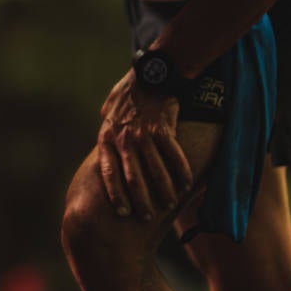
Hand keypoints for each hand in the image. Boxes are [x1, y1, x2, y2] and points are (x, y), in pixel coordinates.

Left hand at [98, 70, 192, 220]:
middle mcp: (124, 138)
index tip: (122, 213)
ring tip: (169, 204)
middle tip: (147, 217)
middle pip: (132, 177)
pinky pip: (174, 156)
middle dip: (140, 201)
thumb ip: (107, 128)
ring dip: (163, 191)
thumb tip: (102, 139)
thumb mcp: (109, 110)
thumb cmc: (129, 92)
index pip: (109, 172)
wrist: (151, 73)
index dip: (115, 194)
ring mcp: (143, 134)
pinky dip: (182, 172)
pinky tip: (187, 185)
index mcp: (108, 137)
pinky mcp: (163, 129)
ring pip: (155, 170)